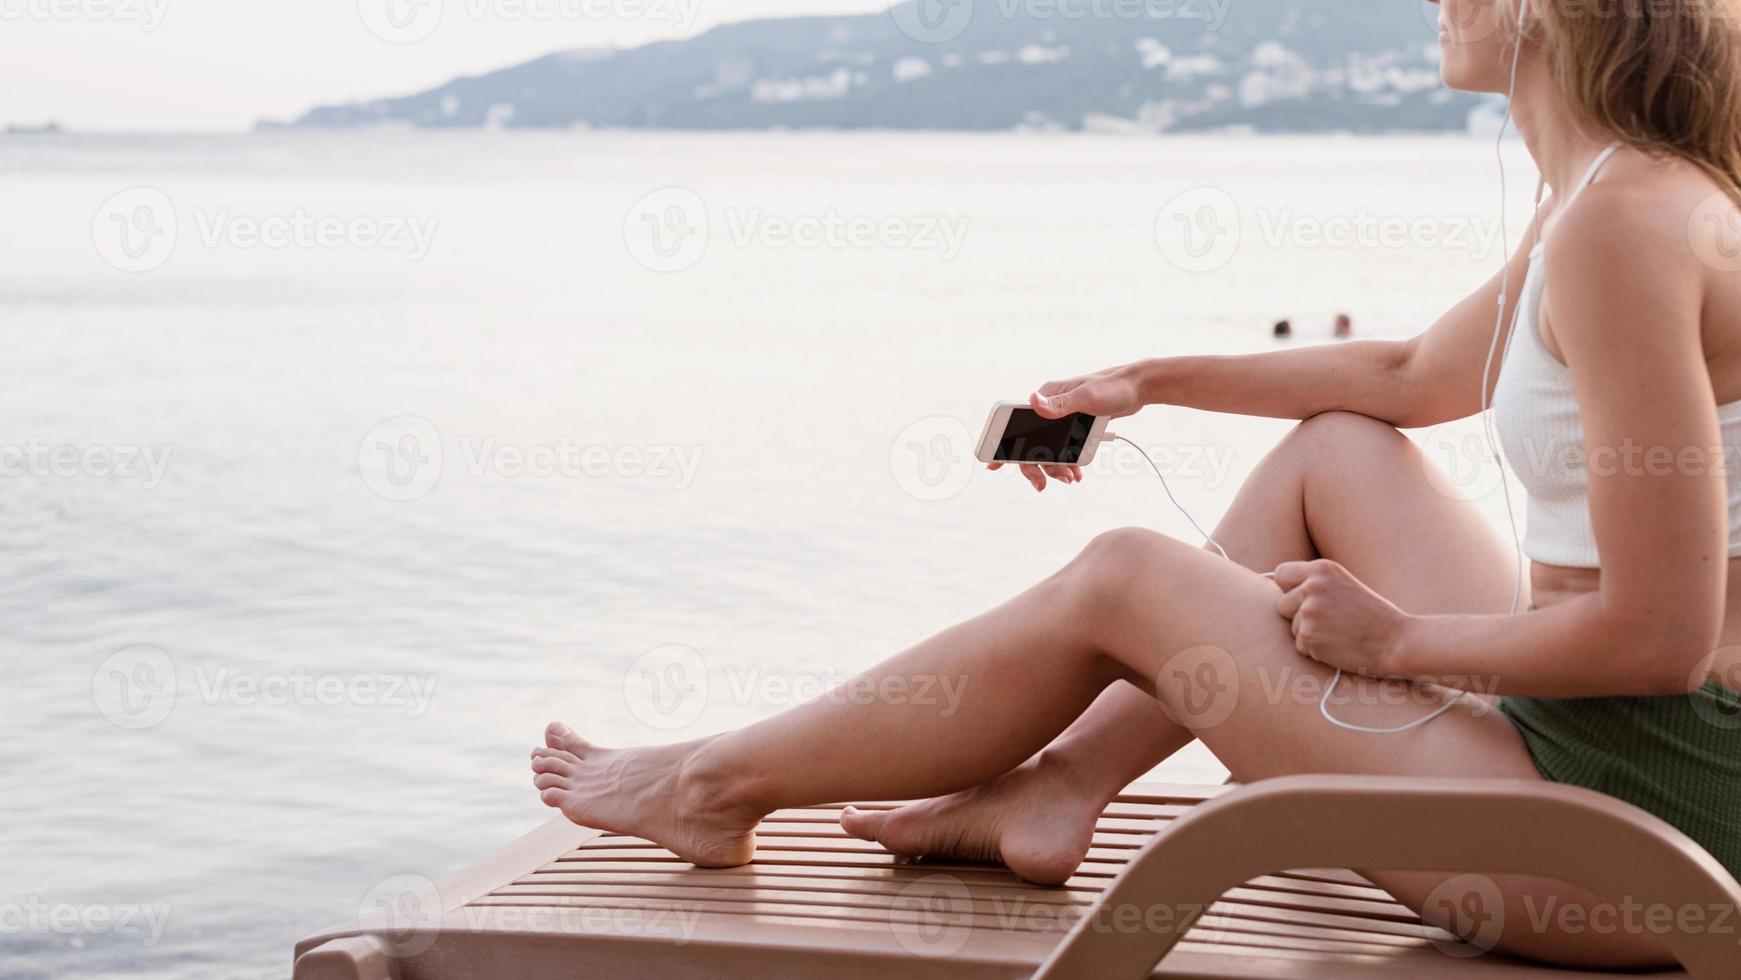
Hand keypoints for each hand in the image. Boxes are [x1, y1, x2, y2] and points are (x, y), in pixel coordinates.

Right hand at [990, 366, 1145, 491]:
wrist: (1137, 388)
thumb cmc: (1112, 387)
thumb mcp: (1086, 397)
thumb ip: (1059, 404)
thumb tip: (1031, 401)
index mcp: (1046, 398)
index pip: (1016, 423)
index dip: (1002, 445)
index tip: (993, 464)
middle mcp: (1049, 408)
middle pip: (1031, 443)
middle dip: (1036, 466)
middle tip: (1041, 485)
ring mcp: (1061, 419)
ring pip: (1048, 450)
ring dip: (1056, 468)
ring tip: (1070, 479)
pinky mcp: (1074, 427)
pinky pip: (1064, 450)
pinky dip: (1069, 464)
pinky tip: (1077, 473)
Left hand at [1275, 560, 1409, 677]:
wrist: (1397, 641)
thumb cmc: (1374, 615)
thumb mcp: (1345, 585)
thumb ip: (1316, 584)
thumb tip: (1277, 587)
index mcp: (1322, 568)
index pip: (1281, 574)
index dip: (1288, 589)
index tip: (1300, 599)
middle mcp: (1312, 586)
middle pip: (1282, 604)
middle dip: (1297, 616)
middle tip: (1329, 622)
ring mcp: (1309, 611)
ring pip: (1292, 627)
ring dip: (1309, 635)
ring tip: (1339, 634)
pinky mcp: (1309, 636)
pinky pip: (1300, 646)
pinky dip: (1315, 650)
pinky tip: (1339, 646)